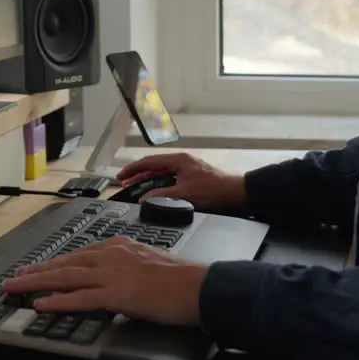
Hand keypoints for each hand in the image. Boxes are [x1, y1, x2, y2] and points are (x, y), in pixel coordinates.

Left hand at [1, 236, 206, 325]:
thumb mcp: (148, 262)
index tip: (37, 267)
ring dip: (36, 282)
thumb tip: (119, 279)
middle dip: (37, 270)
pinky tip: (41, 304)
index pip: (79, 254)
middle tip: (15, 275)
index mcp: (119, 246)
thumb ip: (128, 267)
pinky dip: (58, 301)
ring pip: (65, 276)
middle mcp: (110, 255)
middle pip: (65, 262)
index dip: (55, 262)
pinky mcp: (116, 293)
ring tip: (16, 286)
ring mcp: (111, 273)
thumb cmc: (181, 278)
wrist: (199, 286)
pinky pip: (80, 298)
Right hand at [116, 152, 246, 208]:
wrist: (237, 196)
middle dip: (138, 174)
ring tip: (135, 187)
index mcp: (178, 160)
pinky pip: (170, 179)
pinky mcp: (192, 179)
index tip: (121, 177)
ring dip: (148, 180)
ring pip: (161, 173)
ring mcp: (187, 170)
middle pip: (154, 166)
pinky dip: (159, 185)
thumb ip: (161, 196)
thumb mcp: (184, 195)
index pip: (148, 162)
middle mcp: (182, 162)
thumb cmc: (214, 191)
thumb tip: (143, 199)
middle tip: (125, 183)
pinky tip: (155, 192)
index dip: (132, 169)